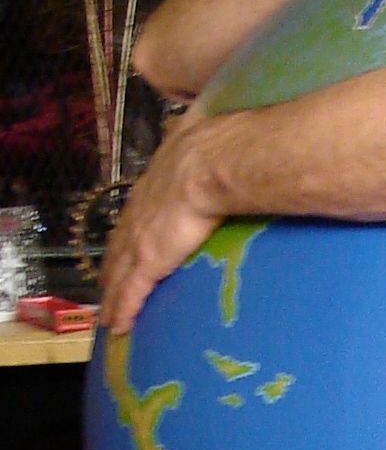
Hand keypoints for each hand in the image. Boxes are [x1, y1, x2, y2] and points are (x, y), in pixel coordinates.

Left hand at [98, 111, 219, 334]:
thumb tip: (202, 123)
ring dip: (110, 293)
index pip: (134, 214)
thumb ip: (194, 135)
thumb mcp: (197, 133)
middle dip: (110, 267)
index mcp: (153, 184)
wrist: (215, 163)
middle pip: (118, 245)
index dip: (127, 232)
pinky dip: (123, 309)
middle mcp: (139, 212)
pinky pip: (132, 291)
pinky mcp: (149, 260)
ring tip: (107, 313)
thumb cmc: (215, 148)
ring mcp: (141, 237)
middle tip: (105, 286)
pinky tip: (118, 326)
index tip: (124, 245)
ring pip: (117, 272)